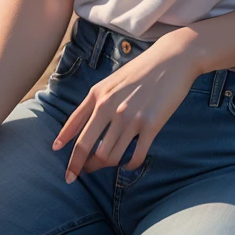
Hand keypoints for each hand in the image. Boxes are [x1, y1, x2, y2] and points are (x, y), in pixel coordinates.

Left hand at [51, 31, 198, 181]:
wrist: (172, 58)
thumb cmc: (142, 69)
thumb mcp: (112, 80)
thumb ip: (97, 100)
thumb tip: (83, 126)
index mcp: (98, 94)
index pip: (74, 127)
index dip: (65, 148)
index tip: (62, 162)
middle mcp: (110, 106)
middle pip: (86, 147)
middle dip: (79, 166)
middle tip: (77, 176)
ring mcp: (130, 117)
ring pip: (109, 156)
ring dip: (104, 166)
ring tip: (105, 167)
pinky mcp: (151, 125)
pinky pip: (135, 156)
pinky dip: (129, 166)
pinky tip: (128, 165)